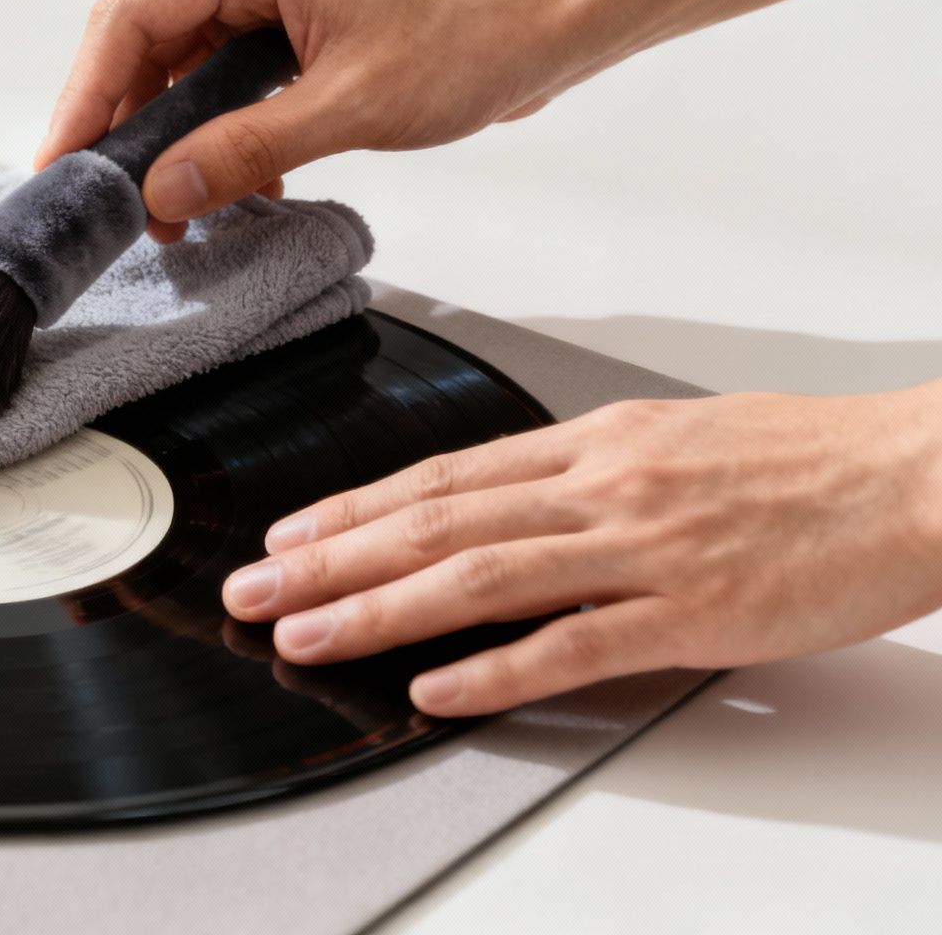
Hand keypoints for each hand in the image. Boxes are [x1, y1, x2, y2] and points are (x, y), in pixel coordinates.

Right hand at [36, 0, 592, 242]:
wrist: (553, 18)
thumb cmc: (474, 35)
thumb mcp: (350, 107)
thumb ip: (246, 150)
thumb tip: (166, 192)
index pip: (130, 19)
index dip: (85, 96)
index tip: (64, 164)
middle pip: (145, 41)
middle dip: (127, 127)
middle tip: (118, 204)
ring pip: (183, 64)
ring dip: (175, 138)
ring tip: (178, 209)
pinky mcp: (294, 20)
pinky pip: (226, 75)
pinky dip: (219, 130)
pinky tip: (237, 184)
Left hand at [220, 385, 941, 715]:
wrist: (916, 473)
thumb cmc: (804, 458)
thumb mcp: (675, 439)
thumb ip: (585, 473)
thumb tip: (508, 502)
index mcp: (594, 443)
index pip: (442, 477)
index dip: (352, 508)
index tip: (288, 533)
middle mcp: (601, 487)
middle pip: (434, 524)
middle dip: (330, 559)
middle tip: (252, 588)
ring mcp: (642, 549)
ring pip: (480, 579)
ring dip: (378, 610)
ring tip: (305, 634)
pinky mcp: (692, 612)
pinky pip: (572, 643)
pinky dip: (494, 669)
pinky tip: (435, 688)